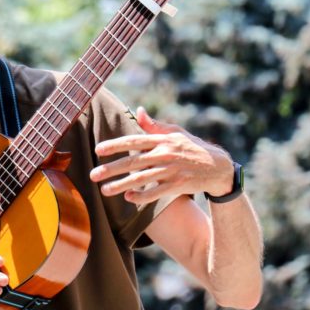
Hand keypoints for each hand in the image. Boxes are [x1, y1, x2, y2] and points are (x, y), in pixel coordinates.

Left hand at [90, 107, 233, 204]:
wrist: (217, 166)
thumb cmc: (192, 147)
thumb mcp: (176, 132)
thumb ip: (154, 125)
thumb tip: (139, 110)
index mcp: (162, 140)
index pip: (134, 140)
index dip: (115, 145)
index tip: (97, 149)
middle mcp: (165, 154)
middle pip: (133, 161)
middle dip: (111, 168)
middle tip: (92, 175)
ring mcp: (171, 170)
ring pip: (142, 179)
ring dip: (121, 185)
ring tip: (104, 190)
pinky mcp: (178, 186)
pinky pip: (156, 192)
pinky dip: (142, 196)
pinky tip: (128, 198)